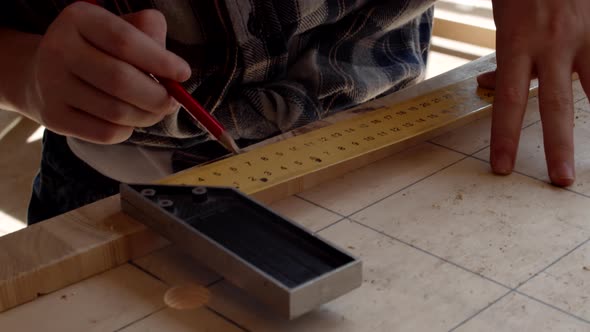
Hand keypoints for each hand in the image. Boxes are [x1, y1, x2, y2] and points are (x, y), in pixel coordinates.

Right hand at [25, 2, 190, 143]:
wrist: (43, 73)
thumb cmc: (99, 49)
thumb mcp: (122, 27)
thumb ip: (150, 34)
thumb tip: (174, 69)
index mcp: (79, 19)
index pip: (125, 41)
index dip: (160, 61)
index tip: (184, 73)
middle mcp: (59, 49)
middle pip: (120, 80)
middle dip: (158, 96)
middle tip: (172, 101)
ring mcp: (51, 86)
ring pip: (116, 112)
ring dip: (147, 116)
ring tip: (155, 110)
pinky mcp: (54, 118)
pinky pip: (106, 133)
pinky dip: (128, 130)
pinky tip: (130, 120)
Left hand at [479, 0, 589, 186]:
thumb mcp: (502, 20)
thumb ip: (502, 58)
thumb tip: (488, 86)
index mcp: (517, 44)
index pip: (508, 102)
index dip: (504, 137)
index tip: (503, 167)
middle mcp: (552, 45)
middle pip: (555, 105)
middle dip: (559, 146)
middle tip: (561, 180)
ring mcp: (584, 37)